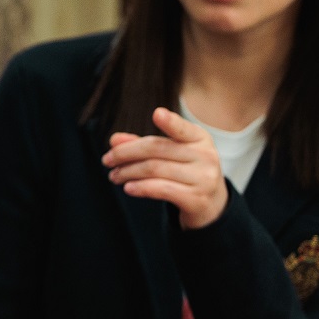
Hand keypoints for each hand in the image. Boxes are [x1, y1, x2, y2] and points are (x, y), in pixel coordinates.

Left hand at [102, 106, 227, 228]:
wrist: (211, 204)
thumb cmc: (184, 172)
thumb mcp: (170, 155)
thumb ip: (143, 145)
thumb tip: (114, 140)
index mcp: (200, 138)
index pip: (182, 129)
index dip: (171, 122)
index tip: (157, 114)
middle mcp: (205, 156)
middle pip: (157, 149)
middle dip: (126, 153)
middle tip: (107, 160)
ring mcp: (203, 179)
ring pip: (155, 169)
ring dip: (128, 172)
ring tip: (114, 176)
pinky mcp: (197, 199)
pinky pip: (162, 190)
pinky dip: (141, 188)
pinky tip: (128, 188)